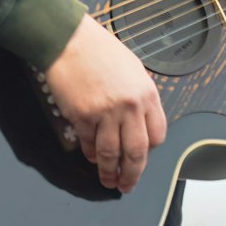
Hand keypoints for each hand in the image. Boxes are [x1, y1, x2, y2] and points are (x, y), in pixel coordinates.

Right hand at [43, 16, 166, 192]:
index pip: (157, 135)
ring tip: (108, 181)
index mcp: (146, 94)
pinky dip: (91, 154)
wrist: (68, 40)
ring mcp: (106, 113)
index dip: (149, 150)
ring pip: (111, 154)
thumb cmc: (99, 50)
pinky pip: (89, 144)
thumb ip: (139, 97)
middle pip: (137, 152)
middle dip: (132, 174)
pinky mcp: (83, 116)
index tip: (142, 156)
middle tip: (127, 185)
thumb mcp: (132, 70)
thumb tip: (138, 124)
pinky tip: (91, 158)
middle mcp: (130, 106)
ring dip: (109, 172)